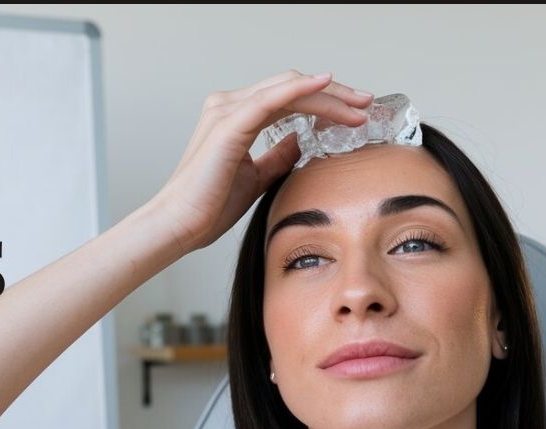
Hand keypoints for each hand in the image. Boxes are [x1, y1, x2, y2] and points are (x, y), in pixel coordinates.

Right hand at [147, 70, 373, 255]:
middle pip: (292, 87)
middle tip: (366, 105)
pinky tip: (327, 86)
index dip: (324, 102)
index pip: (288, 98)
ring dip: (328, 95)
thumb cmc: (209, 206)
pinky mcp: (229, 125)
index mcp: (235, 117)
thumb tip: (302, 142)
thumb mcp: (257, 177)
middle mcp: (229, 106)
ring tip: (358, 107)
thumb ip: (278, 155)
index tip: (354, 115)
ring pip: (288, 89)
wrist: (179, 225)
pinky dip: (302, 89)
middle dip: (334, 95)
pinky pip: (272, 99)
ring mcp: (228, 111)